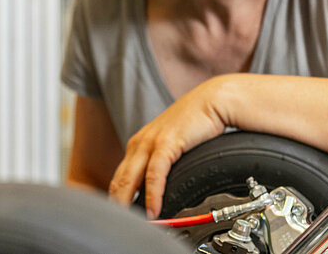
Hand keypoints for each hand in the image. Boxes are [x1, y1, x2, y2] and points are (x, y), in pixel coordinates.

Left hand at [109, 76, 233, 217]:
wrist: (211, 102)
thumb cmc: (194, 123)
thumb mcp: (171, 144)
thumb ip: (161, 162)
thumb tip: (158, 188)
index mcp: (138, 145)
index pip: (120, 177)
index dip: (116, 198)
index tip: (119, 216)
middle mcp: (140, 143)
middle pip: (119, 180)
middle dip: (116, 205)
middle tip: (119, 224)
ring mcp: (151, 143)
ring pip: (131, 178)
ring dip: (129, 203)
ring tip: (132, 223)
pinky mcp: (166, 143)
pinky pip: (155, 174)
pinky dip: (153, 194)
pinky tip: (154, 209)